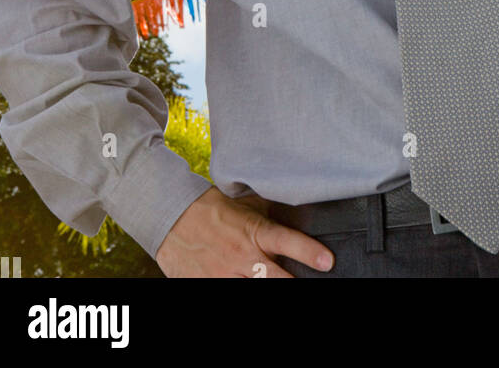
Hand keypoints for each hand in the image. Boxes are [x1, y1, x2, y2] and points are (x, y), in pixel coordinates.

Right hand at [155, 186, 335, 277]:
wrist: (171, 216)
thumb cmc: (210, 208)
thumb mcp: (244, 204)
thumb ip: (268, 213)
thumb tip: (296, 212)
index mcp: (254, 231)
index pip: (288, 242)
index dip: (310, 253)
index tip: (327, 262)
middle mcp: (243, 256)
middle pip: (279, 279)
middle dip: (294, 282)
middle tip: (305, 281)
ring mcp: (225, 274)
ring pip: (257, 290)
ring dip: (269, 285)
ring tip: (275, 281)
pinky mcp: (207, 285)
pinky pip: (230, 294)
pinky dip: (241, 288)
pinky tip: (246, 282)